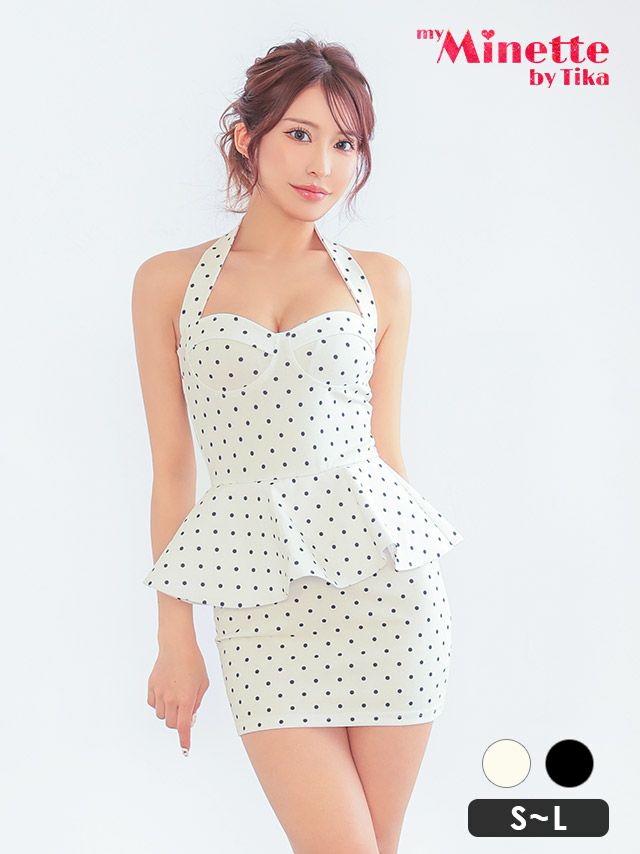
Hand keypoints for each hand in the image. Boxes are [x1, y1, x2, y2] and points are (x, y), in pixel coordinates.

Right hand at [147, 640, 209, 754]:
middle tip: (184, 712)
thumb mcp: (203, 682)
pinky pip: (153, 704)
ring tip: (175, 698)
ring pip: (161, 715)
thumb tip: (190, 714)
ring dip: (169, 713)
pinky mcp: (151, 687)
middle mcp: (171, 698)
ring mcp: (160, 693)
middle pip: (171, 724)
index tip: (185, 749)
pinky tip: (165, 694)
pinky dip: (159, 704)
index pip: (183, 726)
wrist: (177, 646)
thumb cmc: (193, 662)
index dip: (184, 740)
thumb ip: (197, 701)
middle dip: (178, 723)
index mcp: (186, 698)